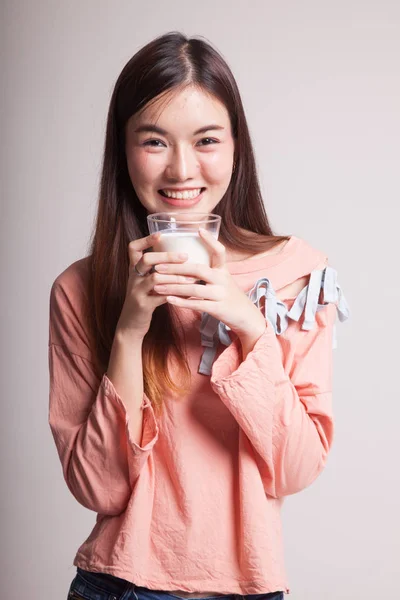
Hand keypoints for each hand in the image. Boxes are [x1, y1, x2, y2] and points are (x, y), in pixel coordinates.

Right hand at [117, 232, 196, 338]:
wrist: (130, 325)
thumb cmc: (143, 300)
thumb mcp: (145, 283)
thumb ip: (157, 271)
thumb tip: (182, 259)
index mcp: (134, 270)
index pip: (133, 248)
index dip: (145, 240)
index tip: (160, 234)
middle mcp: (133, 278)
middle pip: (147, 259)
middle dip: (167, 256)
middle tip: (185, 256)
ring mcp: (137, 291)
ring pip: (155, 278)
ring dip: (175, 276)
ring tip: (191, 277)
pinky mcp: (143, 305)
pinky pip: (161, 296)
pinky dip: (176, 294)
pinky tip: (189, 293)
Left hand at [152, 228, 266, 339]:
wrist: (246, 316)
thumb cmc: (229, 296)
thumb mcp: (223, 280)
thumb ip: (209, 271)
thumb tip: (187, 262)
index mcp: (223, 270)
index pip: (219, 252)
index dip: (210, 240)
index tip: (198, 230)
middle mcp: (223, 280)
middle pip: (198, 270)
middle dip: (176, 268)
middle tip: (158, 266)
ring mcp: (221, 295)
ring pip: (194, 289)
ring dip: (174, 287)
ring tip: (157, 285)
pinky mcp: (218, 309)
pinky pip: (197, 305)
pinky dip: (181, 302)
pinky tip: (168, 300)